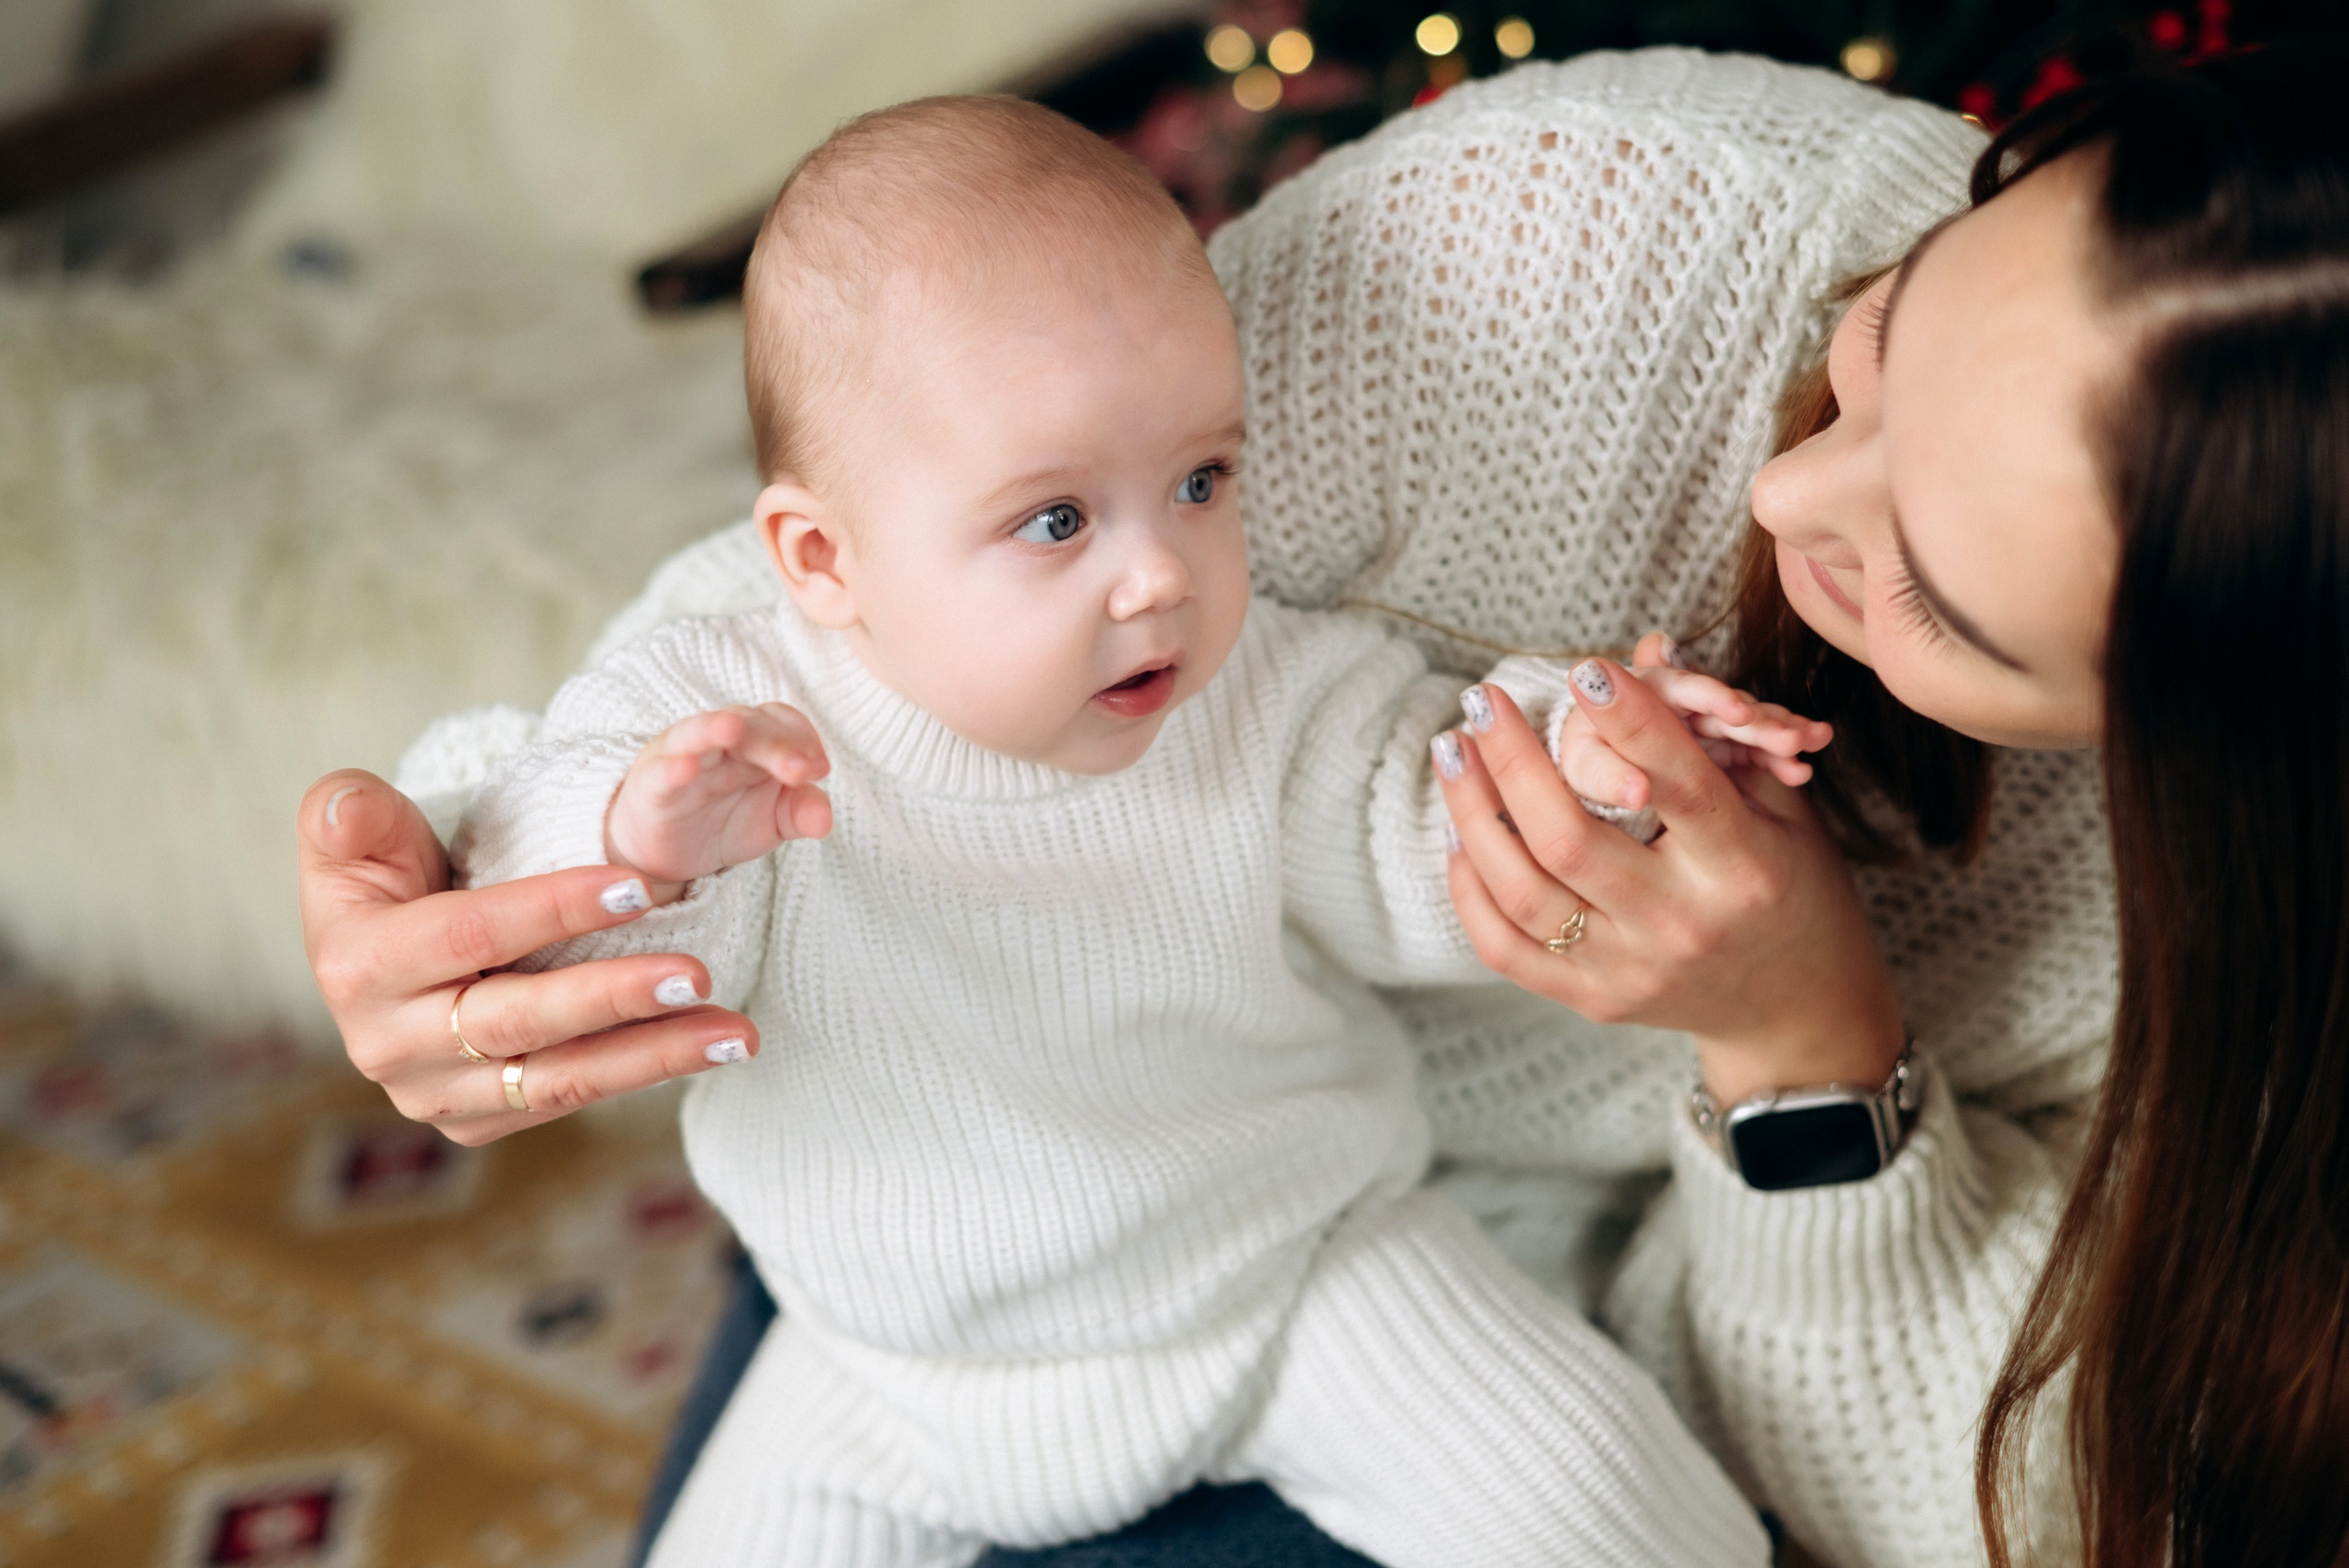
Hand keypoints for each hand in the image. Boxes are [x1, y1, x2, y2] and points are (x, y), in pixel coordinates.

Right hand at [299, 770, 762, 1145]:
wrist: (385, 952)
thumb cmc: (382, 876)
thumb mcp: (351, 833)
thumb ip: (346, 812)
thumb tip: (347, 804)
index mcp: (358, 968)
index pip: (469, 936)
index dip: (554, 910)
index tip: (640, 886)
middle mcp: (388, 1046)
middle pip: (520, 1021)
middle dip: (616, 998)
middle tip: (699, 973)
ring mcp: (435, 1093)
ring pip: (558, 1078)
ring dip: (656, 1056)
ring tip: (736, 1029)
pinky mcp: (478, 1120)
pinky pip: (569, 1099)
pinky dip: (643, 1073)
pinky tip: (708, 1047)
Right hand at [605, 704, 832, 898]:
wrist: (668, 850)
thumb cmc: (725, 820)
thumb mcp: (773, 821)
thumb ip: (800, 813)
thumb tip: (825, 820)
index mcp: (755, 741)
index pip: (782, 721)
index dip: (803, 739)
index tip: (820, 770)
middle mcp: (720, 740)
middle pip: (750, 725)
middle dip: (778, 745)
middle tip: (802, 771)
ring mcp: (684, 756)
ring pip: (699, 731)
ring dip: (716, 727)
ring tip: (733, 727)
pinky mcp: (653, 783)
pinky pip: (663, 770)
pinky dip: (674, 766)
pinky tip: (687, 768)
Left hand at [1441, 663, 1902, 1106]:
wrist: (1794, 1007)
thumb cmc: (1790, 885)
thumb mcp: (1778, 805)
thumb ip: (1709, 732)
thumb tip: (1645, 646)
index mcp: (1743, 869)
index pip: (1677, 785)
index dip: (1629, 724)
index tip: (1584, 669)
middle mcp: (1681, 924)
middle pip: (1570, 839)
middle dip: (1513, 760)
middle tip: (1480, 700)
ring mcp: (1631, 969)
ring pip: (1522, 893)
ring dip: (1471, 814)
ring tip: (1451, 751)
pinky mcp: (1594, 1000)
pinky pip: (1504, 948)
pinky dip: (1471, 889)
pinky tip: (1459, 835)